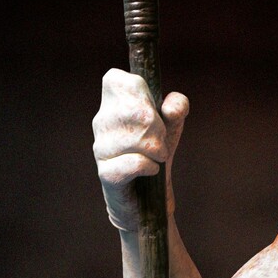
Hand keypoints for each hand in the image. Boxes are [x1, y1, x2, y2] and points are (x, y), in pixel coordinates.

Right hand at [93, 68, 188, 231]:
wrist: (148, 197)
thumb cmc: (156, 153)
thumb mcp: (172, 124)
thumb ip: (177, 106)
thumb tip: (171, 107)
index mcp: (111, 104)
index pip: (116, 80)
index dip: (141, 93)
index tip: (151, 111)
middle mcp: (101, 123)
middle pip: (138, 112)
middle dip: (158, 129)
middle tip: (160, 142)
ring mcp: (100, 148)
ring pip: (138, 139)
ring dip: (157, 150)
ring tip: (155, 157)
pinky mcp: (107, 174)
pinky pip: (134, 163)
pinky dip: (150, 166)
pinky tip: (150, 170)